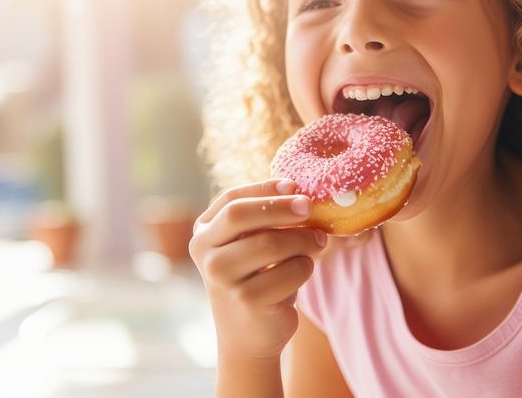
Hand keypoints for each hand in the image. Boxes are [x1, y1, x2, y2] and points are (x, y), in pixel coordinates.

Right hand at [190, 178, 327, 361]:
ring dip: (303, 240)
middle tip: (310, 207)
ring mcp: (222, 279)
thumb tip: (296, 190)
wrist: (248, 336)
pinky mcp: (247, 300)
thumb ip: (266, 218)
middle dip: (280, 207)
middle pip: (241, 215)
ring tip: (317, 242)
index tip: (294, 186)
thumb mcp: (252, 244)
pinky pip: (290, 271)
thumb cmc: (255, 278)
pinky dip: (305, 267)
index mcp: (203, 233)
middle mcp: (205, 254)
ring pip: (271, 243)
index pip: (231, 199)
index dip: (264, 188)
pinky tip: (301, 272)